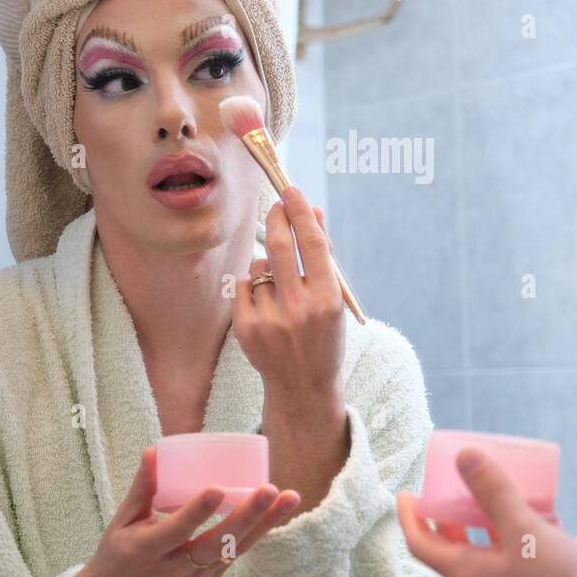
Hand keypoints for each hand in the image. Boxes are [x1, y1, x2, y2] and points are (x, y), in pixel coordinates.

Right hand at [70, 446, 300, 576]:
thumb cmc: (118, 553)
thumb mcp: (123, 521)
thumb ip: (143, 487)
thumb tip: (154, 450)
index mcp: (147, 550)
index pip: (176, 530)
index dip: (197, 511)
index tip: (216, 488)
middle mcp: (174, 568)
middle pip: (217, 543)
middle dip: (247, 516)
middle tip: (269, 489)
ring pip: (235, 550)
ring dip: (264, 524)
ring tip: (289, 498)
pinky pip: (235, 555)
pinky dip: (257, 533)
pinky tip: (277, 512)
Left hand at [233, 185, 345, 402]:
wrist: (303, 387)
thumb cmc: (323, 335)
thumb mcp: (333, 298)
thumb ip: (323, 255)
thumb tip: (314, 211)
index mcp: (327, 300)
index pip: (311, 243)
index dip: (300, 212)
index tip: (291, 190)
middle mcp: (299, 309)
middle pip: (278, 245)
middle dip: (275, 218)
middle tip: (276, 206)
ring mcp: (270, 319)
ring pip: (259, 264)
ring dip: (266, 262)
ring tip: (279, 285)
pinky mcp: (246, 328)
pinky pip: (243, 284)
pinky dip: (252, 284)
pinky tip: (265, 303)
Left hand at [396, 449, 576, 576]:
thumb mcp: (523, 529)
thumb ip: (495, 492)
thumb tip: (464, 455)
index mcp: (466, 571)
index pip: (421, 543)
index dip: (409, 516)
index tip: (404, 493)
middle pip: (449, 542)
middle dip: (445, 511)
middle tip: (447, 484)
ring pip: (480, 545)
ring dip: (479, 517)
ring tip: (488, 487)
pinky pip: (507, 551)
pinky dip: (509, 529)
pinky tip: (529, 509)